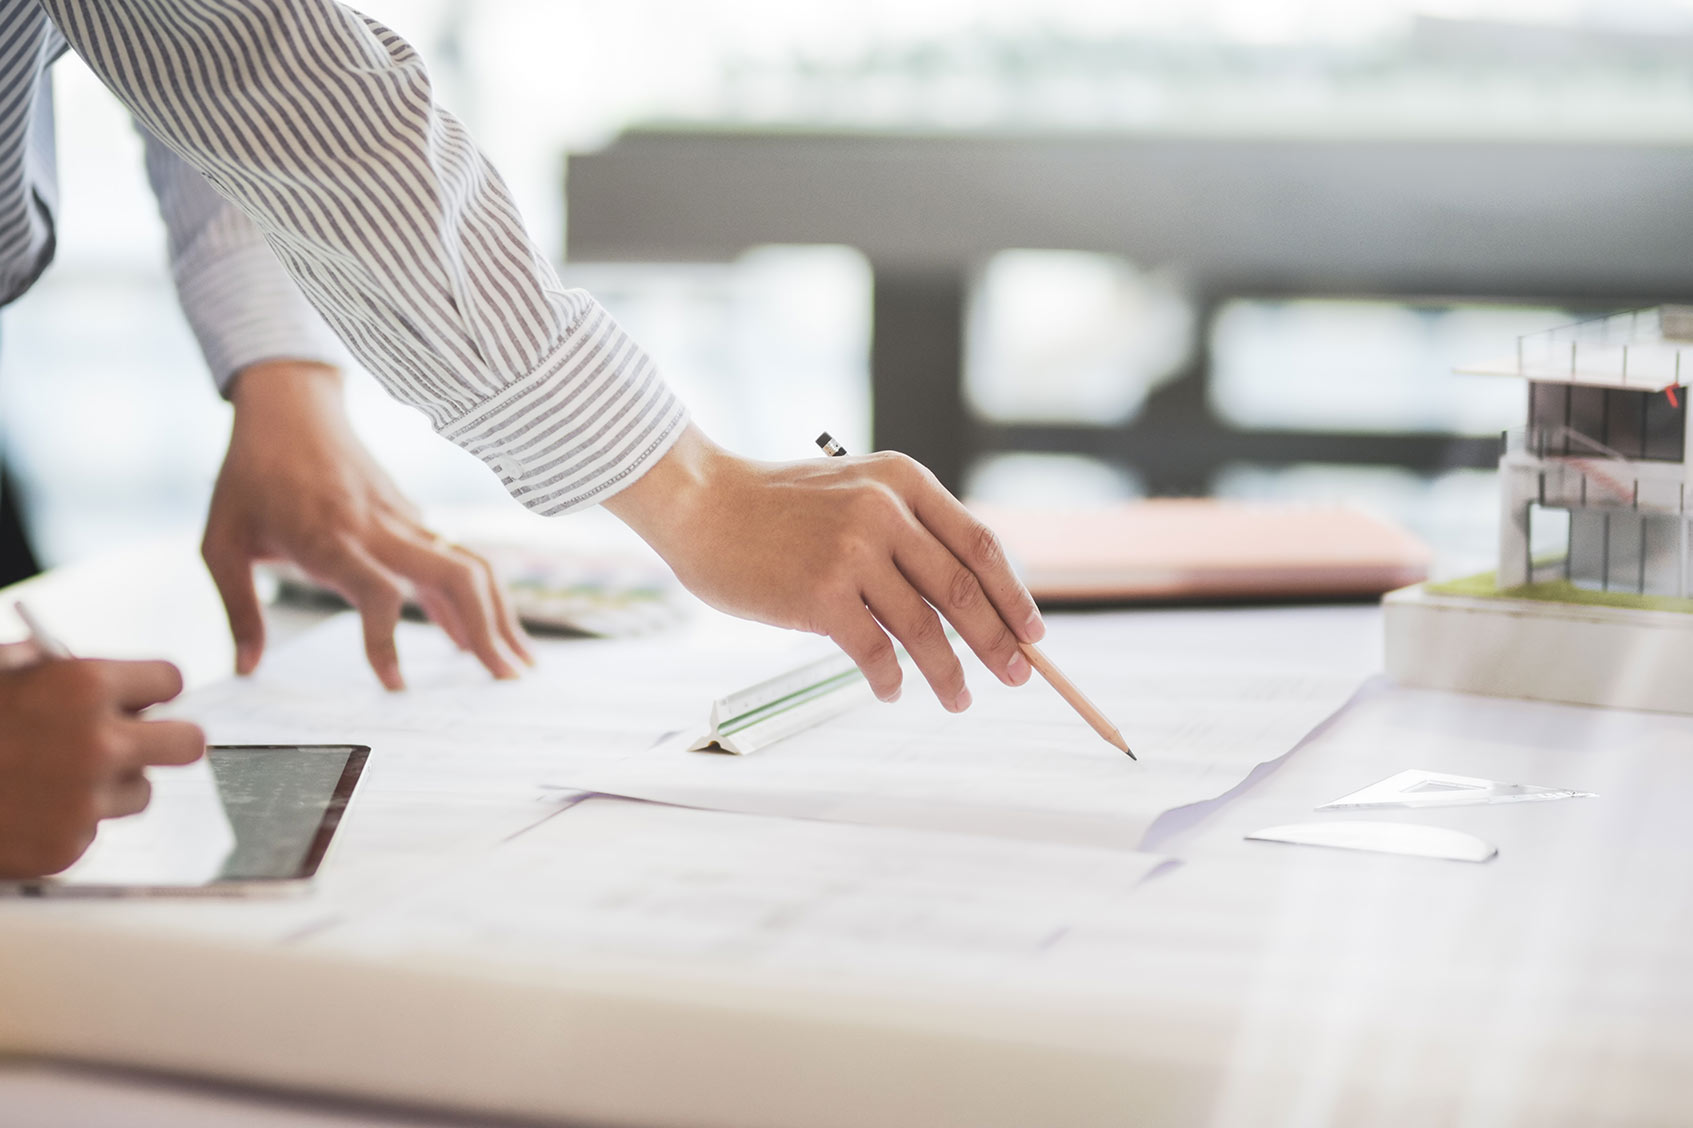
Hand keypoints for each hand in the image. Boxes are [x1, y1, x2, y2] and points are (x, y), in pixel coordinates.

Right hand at [0, 658, 204, 877]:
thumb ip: (52, 667)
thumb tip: (100, 672)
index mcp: (85, 685)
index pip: (171, 680)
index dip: (152, 688)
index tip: (143, 697)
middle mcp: (99, 743)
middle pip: (189, 744)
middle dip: (167, 739)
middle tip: (142, 740)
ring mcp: (86, 801)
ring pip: (141, 792)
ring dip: (111, 785)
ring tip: (55, 778)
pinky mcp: (69, 847)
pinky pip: (95, 829)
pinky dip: (70, 822)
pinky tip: (28, 810)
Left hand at [203, 361, 532, 688]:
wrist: (288, 407)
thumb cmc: (248, 476)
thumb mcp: (220, 542)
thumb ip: (237, 608)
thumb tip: (248, 668)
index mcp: (329, 537)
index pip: (376, 591)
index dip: (388, 639)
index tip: (395, 686)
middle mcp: (379, 528)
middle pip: (454, 577)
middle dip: (487, 630)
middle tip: (508, 680)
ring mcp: (405, 520)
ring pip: (471, 566)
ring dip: (501, 615)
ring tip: (521, 664)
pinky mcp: (415, 518)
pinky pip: (459, 560)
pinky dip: (481, 601)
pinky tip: (485, 638)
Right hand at [604, 426, 1044, 710]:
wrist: (703, 503)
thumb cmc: (777, 508)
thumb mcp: (855, 493)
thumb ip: (905, 531)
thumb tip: (966, 602)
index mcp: (904, 480)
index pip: (980, 545)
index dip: (1013, 594)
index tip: (1033, 633)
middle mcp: (885, 510)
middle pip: (963, 590)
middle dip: (997, 642)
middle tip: (1016, 677)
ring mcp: (853, 552)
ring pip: (924, 628)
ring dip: (948, 673)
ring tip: (960, 700)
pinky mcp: (821, 594)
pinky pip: (874, 651)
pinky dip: (890, 679)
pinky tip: (891, 692)